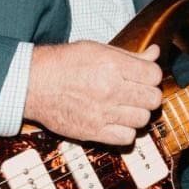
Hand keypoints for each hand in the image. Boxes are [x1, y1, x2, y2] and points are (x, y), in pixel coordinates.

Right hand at [24, 40, 163, 146]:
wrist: (33, 84)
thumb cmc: (63, 64)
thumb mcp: (97, 49)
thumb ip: (129, 55)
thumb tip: (155, 53)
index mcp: (112, 66)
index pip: (154, 75)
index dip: (152, 75)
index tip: (144, 76)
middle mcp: (110, 89)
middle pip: (153, 99)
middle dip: (149, 95)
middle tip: (138, 92)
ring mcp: (102, 113)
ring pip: (143, 120)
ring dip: (139, 113)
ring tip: (127, 107)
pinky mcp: (93, 131)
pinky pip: (127, 138)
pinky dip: (127, 132)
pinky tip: (118, 122)